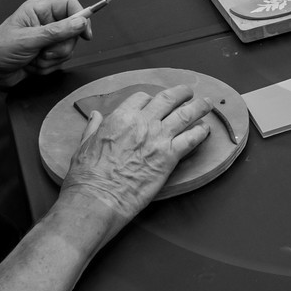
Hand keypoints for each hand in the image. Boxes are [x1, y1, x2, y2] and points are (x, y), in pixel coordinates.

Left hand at [0, 0, 94, 93]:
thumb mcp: (28, 40)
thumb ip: (57, 31)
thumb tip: (80, 22)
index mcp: (38, 10)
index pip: (69, 5)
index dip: (80, 16)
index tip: (85, 33)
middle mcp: (44, 23)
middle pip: (72, 30)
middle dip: (60, 47)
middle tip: (44, 51)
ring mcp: (46, 40)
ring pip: (67, 48)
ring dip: (51, 59)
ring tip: (33, 60)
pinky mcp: (45, 55)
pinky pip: (59, 61)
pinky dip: (47, 67)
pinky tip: (32, 66)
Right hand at [60, 85, 213, 224]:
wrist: (98, 198)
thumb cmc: (88, 176)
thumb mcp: (83, 145)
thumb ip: (93, 127)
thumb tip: (95, 115)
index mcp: (121, 117)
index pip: (142, 98)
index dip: (151, 98)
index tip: (155, 102)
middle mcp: (142, 123)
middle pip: (168, 99)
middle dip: (181, 93)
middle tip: (188, 92)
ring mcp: (158, 138)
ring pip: (185, 114)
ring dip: (199, 107)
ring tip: (207, 103)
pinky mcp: (169, 157)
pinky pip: (191, 139)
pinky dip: (201, 132)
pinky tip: (205, 130)